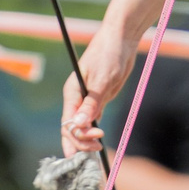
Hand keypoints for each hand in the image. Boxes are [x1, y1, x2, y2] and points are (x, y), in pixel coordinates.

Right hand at [60, 28, 136, 155]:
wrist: (121, 40)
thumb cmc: (109, 54)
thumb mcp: (102, 80)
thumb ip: (91, 103)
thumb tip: (78, 124)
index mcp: (72, 93)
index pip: (68, 122)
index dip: (78, 136)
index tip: (97, 139)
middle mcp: (76, 99)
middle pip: (71, 127)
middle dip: (81, 141)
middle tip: (98, 148)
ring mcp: (86, 100)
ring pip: (81, 126)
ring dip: (86, 139)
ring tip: (98, 149)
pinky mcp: (98, 100)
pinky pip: (91, 120)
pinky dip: (92, 131)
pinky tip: (97, 140)